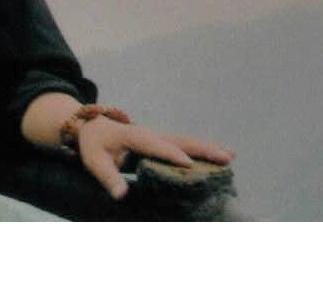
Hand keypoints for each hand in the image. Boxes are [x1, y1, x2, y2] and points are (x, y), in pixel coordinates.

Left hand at [75, 116, 234, 199]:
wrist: (91, 128)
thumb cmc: (94, 146)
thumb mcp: (95, 162)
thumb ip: (108, 178)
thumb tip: (121, 194)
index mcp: (135, 137)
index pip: (156, 146)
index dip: (171, 155)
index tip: (188, 164)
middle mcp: (151, 134)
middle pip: (180, 141)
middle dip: (202, 149)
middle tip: (226, 157)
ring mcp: (158, 137)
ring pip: (186, 142)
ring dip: (208, 148)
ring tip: (231, 156)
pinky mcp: (161, 143)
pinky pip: (184, 146)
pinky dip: (202, 151)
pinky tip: (218, 156)